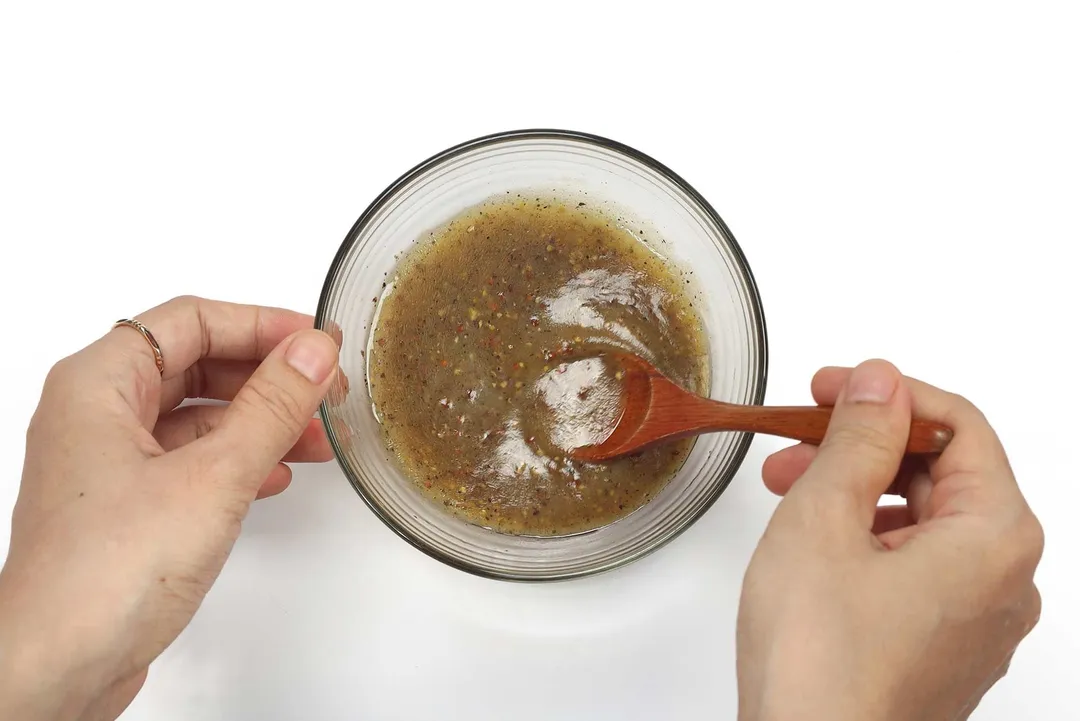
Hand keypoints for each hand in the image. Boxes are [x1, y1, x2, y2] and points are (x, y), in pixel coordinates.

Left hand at [0, 296, 339, 720]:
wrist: (58, 667)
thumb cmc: (105, 574)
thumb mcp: (214, 476)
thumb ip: (271, 407)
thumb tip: (312, 352)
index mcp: (97, 384)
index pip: (192, 320)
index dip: (262, 324)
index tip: (316, 342)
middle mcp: (94, 414)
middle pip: (195, 364)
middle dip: (266, 376)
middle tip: (324, 389)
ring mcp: (106, 462)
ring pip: (196, 415)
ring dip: (259, 421)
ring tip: (316, 438)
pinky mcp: (124, 505)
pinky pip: (190, 459)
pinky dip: (237, 459)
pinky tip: (274, 476)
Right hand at [737, 360, 1042, 720]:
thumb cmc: (819, 659)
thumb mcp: (823, 518)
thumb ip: (857, 438)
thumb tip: (880, 382)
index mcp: (995, 539)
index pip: (960, 426)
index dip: (890, 395)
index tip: (831, 388)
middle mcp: (1005, 581)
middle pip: (945, 474)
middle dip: (866, 446)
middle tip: (799, 438)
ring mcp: (978, 623)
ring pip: (926, 522)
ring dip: (858, 491)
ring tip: (788, 491)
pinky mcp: (945, 651)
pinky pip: (919, 569)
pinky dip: (869, 539)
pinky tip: (815, 543)